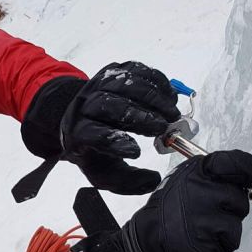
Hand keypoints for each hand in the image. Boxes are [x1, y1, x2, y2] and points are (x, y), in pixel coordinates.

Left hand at [22, 63, 180, 194]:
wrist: (80, 116)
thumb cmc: (96, 148)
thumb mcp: (105, 172)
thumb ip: (129, 182)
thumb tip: (154, 180)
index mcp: (79, 134)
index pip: (92, 135)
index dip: (114, 142)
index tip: (137, 152)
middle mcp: (85, 106)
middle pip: (109, 105)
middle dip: (139, 116)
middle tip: (163, 127)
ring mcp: (98, 84)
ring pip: (124, 83)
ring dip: (153, 97)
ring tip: (172, 113)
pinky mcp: (112, 71)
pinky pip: (135, 69)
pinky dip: (156, 81)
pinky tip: (169, 96)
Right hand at [72, 150, 251, 251]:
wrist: (146, 241)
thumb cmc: (172, 210)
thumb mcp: (190, 181)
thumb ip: (221, 178)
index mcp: (198, 171)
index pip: (238, 164)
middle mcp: (200, 191)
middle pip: (240, 202)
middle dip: (230, 213)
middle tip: (205, 216)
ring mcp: (201, 219)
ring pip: (234, 231)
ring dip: (222, 237)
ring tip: (199, 233)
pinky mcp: (201, 246)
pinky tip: (197, 247)